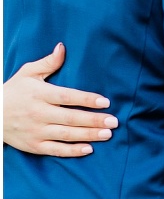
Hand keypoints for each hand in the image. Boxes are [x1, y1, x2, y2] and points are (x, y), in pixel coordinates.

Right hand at [3, 43, 117, 155]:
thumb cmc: (14, 91)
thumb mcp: (28, 73)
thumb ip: (48, 63)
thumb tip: (63, 47)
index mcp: (39, 94)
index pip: (67, 97)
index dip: (86, 99)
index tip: (105, 101)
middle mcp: (39, 113)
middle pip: (71, 117)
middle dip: (94, 120)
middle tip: (114, 121)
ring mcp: (36, 131)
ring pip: (67, 135)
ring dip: (88, 135)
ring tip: (107, 134)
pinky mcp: (34, 146)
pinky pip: (56, 150)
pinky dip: (72, 151)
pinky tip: (89, 149)